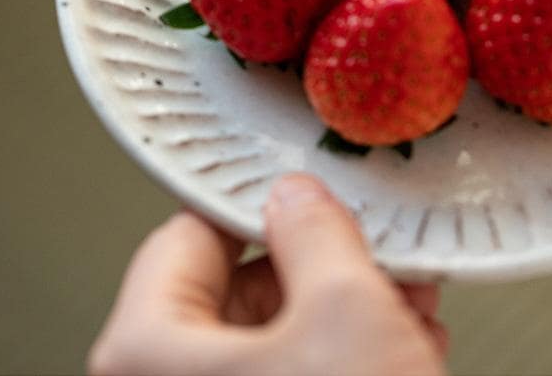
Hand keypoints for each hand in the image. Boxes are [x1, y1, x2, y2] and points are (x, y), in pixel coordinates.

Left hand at [88, 174, 447, 375]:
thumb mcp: (346, 312)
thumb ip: (315, 232)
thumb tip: (296, 197)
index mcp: (147, 353)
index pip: (189, 235)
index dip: (255, 206)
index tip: (303, 194)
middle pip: (238, 289)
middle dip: (321, 264)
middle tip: (370, 250)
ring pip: (275, 337)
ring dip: (345, 308)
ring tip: (404, 297)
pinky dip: (345, 356)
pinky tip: (401, 346)